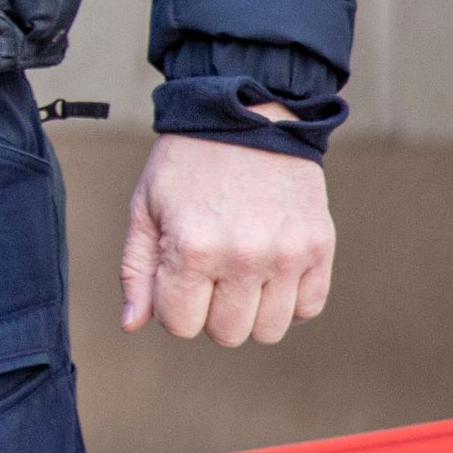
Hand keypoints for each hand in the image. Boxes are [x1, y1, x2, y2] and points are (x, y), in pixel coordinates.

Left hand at [123, 121, 334, 344]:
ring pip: (269, 331)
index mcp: (192, 248)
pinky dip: (289, 301)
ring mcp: (287, 255)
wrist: (246, 119)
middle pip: (226, 333)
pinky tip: (270, 272)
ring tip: (239, 273)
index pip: (179, 323)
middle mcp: (243, 257)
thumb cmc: (188, 164)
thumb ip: (136, 270)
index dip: (172, 305)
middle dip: (210, 311)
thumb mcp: (144, 208)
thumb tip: (132, 324)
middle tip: (208, 272)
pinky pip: (308, 309)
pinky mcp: (320, 249)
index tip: (176, 276)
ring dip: (250, 311)